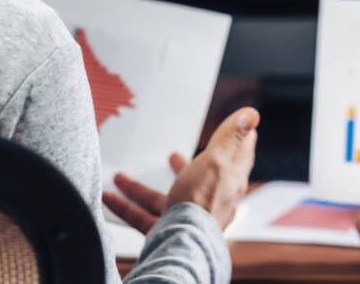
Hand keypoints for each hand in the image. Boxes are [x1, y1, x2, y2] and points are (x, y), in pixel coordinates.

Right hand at [103, 107, 258, 233]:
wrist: (182, 245)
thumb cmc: (202, 202)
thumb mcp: (217, 160)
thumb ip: (230, 138)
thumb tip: (251, 114)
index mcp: (228, 182)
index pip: (239, 158)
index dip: (240, 142)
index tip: (239, 130)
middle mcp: (211, 201)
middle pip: (199, 180)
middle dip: (184, 166)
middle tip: (173, 155)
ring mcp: (189, 218)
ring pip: (164, 198)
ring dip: (142, 187)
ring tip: (121, 175)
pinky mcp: (168, 232)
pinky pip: (143, 217)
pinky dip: (125, 207)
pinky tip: (108, 197)